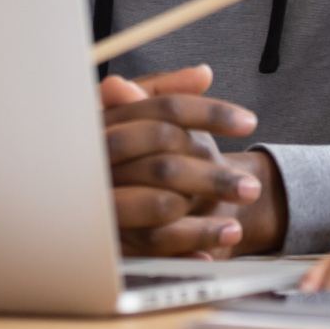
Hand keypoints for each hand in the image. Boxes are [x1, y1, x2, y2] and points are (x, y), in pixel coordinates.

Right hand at [100, 65, 263, 256]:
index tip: (249, 123)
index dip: (211, 114)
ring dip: (204, 220)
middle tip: (252, 188)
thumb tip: (203, 74)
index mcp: (109, 119)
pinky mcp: (105, 235)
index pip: (167, 110)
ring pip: (161, 206)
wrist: (77, 198)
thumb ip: (167, 91)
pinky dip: (184, 246)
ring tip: (237, 227)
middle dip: (213, 177)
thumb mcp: (138, 114)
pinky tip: (208, 254)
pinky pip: (152, 244)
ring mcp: (100, 197)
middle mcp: (100, 157)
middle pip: (166, 164)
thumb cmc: (123, 147)